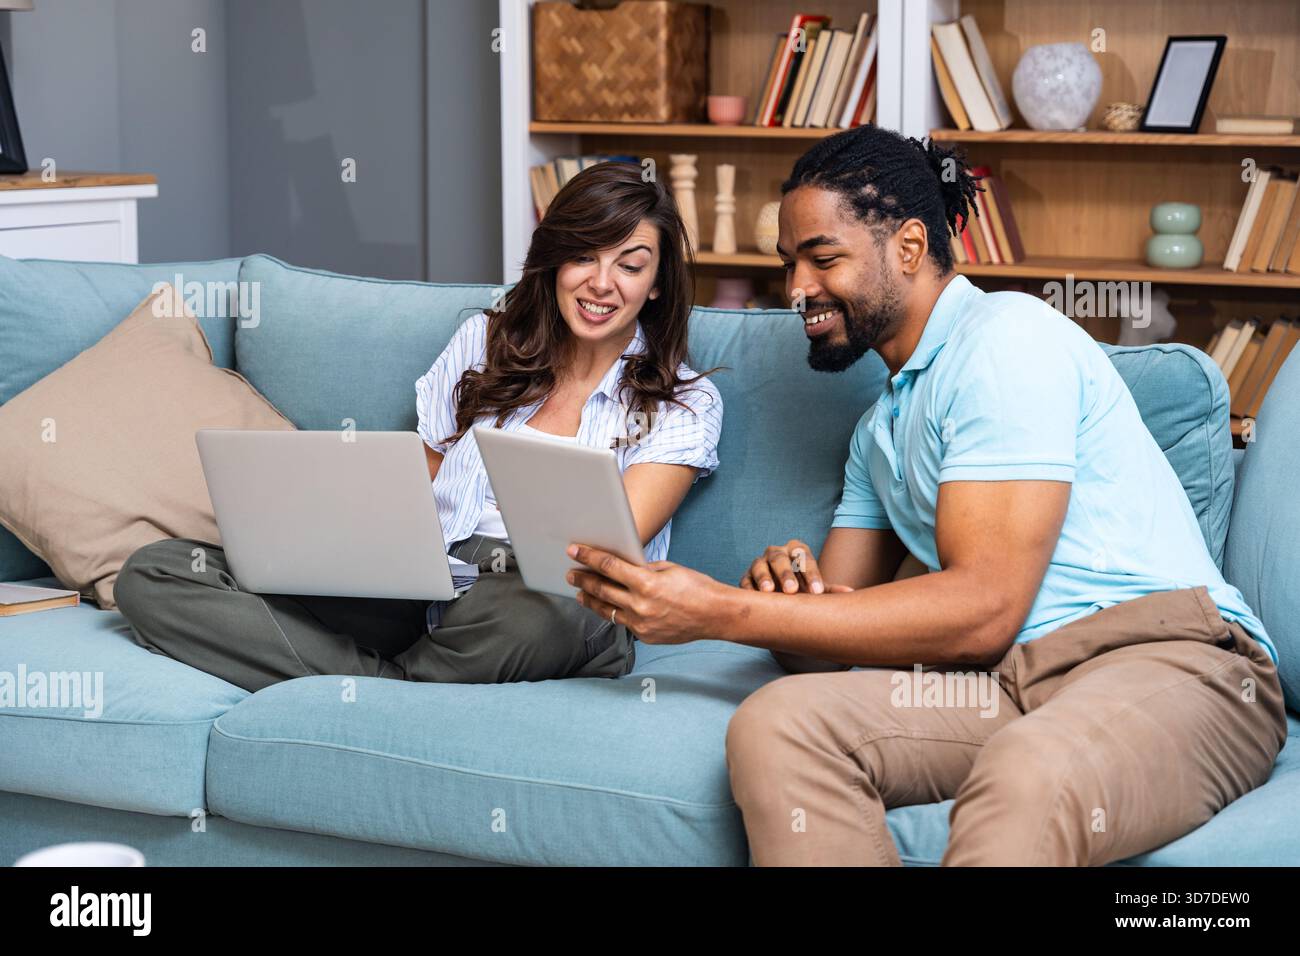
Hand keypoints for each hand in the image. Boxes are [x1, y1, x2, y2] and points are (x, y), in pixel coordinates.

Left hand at [565, 543, 727, 644]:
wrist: (715, 615)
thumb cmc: (696, 587)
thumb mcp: (669, 569)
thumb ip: (642, 569)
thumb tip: (621, 567)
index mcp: (646, 583)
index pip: (608, 566)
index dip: (588, 557)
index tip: (574, 550)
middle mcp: (640, 605)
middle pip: (601, 589)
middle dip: (583, 580)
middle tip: (571, 574)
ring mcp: (641, 624)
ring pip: (606, 610)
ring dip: (591, 599)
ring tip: (580, 592)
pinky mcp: (645, 636)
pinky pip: (623, 622)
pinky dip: (613, 612)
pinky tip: (606, 606)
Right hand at [740, 539, 848, 594]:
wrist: (779, 592)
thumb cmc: (802, 587)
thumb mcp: (815, 586)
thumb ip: (829, 590)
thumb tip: (851, 593)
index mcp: (797, 550)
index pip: (804, 558)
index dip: (811, 574)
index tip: (817, 592)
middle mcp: (776, 552)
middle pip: (780, 558)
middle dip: (785, 573)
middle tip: (792, 591)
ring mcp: (759, 563)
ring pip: (759, 565)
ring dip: (763, 577)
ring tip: (768, 591)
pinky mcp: (746, 576)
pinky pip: (745, 580)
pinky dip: (748, 588)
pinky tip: (753, 598)